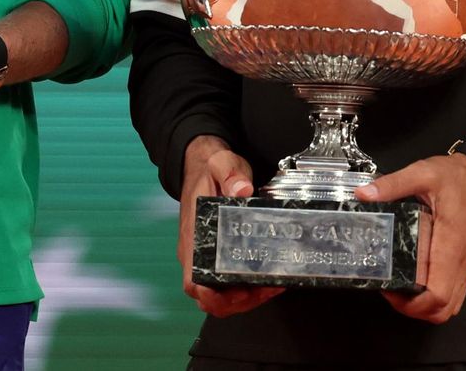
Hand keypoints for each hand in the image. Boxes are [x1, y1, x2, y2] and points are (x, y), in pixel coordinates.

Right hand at [178, 135, 282, 316]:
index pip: (194, 281)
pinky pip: (228, 281)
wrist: (203, 163)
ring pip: (221, 293)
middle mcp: (196, 252)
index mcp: (193, 236)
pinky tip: (267, 277)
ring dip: (247, 298)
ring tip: (272, 284)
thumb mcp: (221, 164)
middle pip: (209, 297)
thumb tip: (242, 190)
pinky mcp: (217, 254)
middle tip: (266, 289)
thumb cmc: (210, 169)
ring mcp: (206, 255)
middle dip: (239, 302)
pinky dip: (247, 287)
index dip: (214, 296)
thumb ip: (231, 174)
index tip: (239, 290)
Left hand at [359, 153, 465, 322]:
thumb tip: (364, 195)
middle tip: (390, 290)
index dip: (412, 303)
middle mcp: (462, 263)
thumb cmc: (457, 177)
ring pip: (450, 306)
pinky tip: (416, 278)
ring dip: (425, 306)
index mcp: (451, 246)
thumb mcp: (423, 173)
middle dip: (414, 309)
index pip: (437, 295)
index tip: (389, 289)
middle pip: (443, 309)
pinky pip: (454, 293)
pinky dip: (435, 297)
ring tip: (400, 286)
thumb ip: (393, 184)